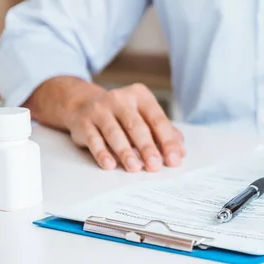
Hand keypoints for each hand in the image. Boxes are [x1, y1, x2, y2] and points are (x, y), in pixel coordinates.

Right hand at [65, 83, 184, 171]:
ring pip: (115, 133)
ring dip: (125, 152)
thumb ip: (164, 132)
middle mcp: (121, 99)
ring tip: (135, 167)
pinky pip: (94, 139)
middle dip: (147, 148)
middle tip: (155, 166)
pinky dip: (102, 153)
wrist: (83, 104)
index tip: (174, 159)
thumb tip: (180, 152)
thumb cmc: (122, 114)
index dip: (167, 141)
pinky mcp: (84, 122)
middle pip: (137, 126)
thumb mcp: (143, 116)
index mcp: (141, 96)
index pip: (158, 120)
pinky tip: (110, 164)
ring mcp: (100, 110)